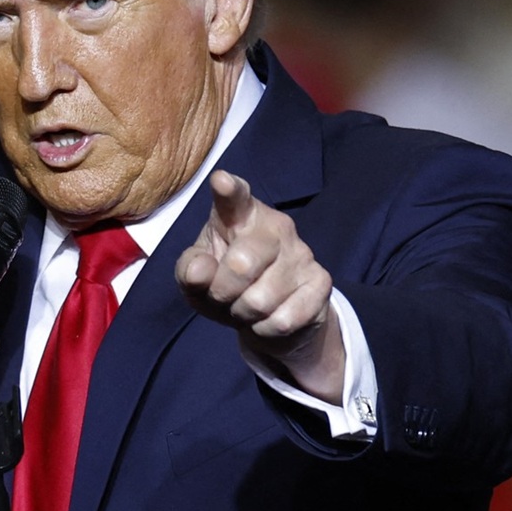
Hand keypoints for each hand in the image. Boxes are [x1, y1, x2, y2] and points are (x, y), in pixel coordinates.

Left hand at [176, 170, 344, 401]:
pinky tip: (268, 319)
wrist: (271, 318)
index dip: (228, 190)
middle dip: (222, 292)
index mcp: (240, 215)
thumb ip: (190, 269)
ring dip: (243, 315)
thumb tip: (198, 272)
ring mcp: (302, 253)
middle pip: (240, 265)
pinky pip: (283, 320)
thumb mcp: (198, 278)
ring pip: (259, 301)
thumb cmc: (226, 285)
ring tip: (245, 307)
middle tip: (223, 296)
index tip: (221, 181)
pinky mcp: (321, 283)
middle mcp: (276, 226)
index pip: (235, 198)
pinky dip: (265, 329)